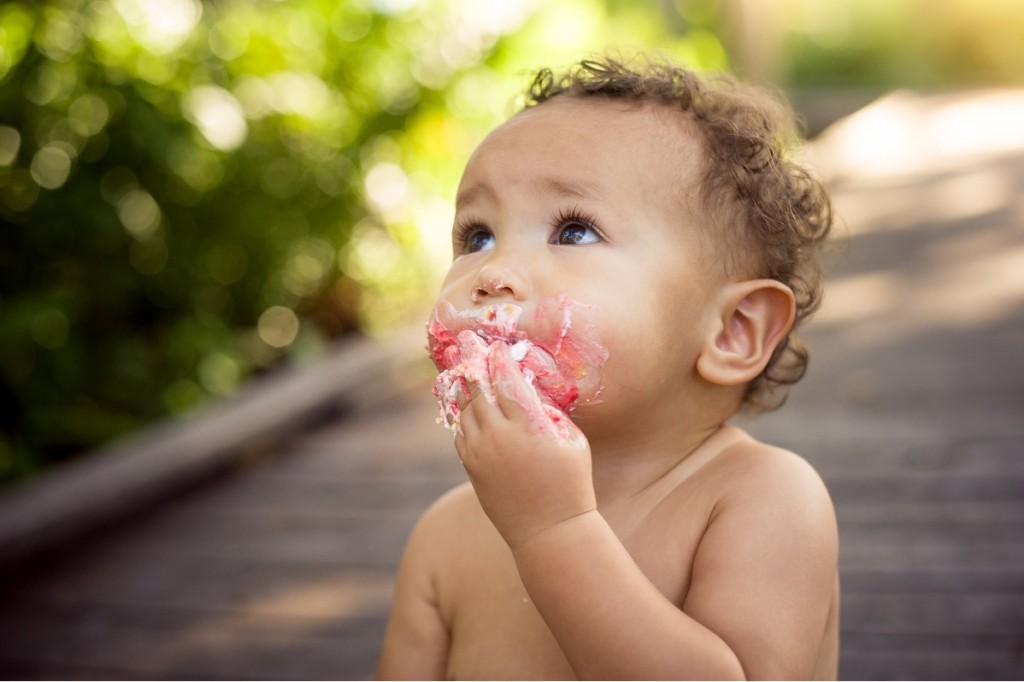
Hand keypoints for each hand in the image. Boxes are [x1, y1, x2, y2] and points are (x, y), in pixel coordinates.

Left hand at [454, 341, 596, 550]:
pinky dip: (462, 414)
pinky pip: (461, 432)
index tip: (496, 345)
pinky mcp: (471, 467)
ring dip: (462, 386)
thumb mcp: (572, 439)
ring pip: (465, 409)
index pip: (506, 380)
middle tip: (465, 341)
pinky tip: (464, 403)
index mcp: (529, 425)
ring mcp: (481, 452)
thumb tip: (528, 391)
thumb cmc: (571, 482)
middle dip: (472, 361)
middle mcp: (499, 436)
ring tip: (459, 366)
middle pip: (479, 388)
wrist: (549, 530)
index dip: (499, 359)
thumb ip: (548, 412)